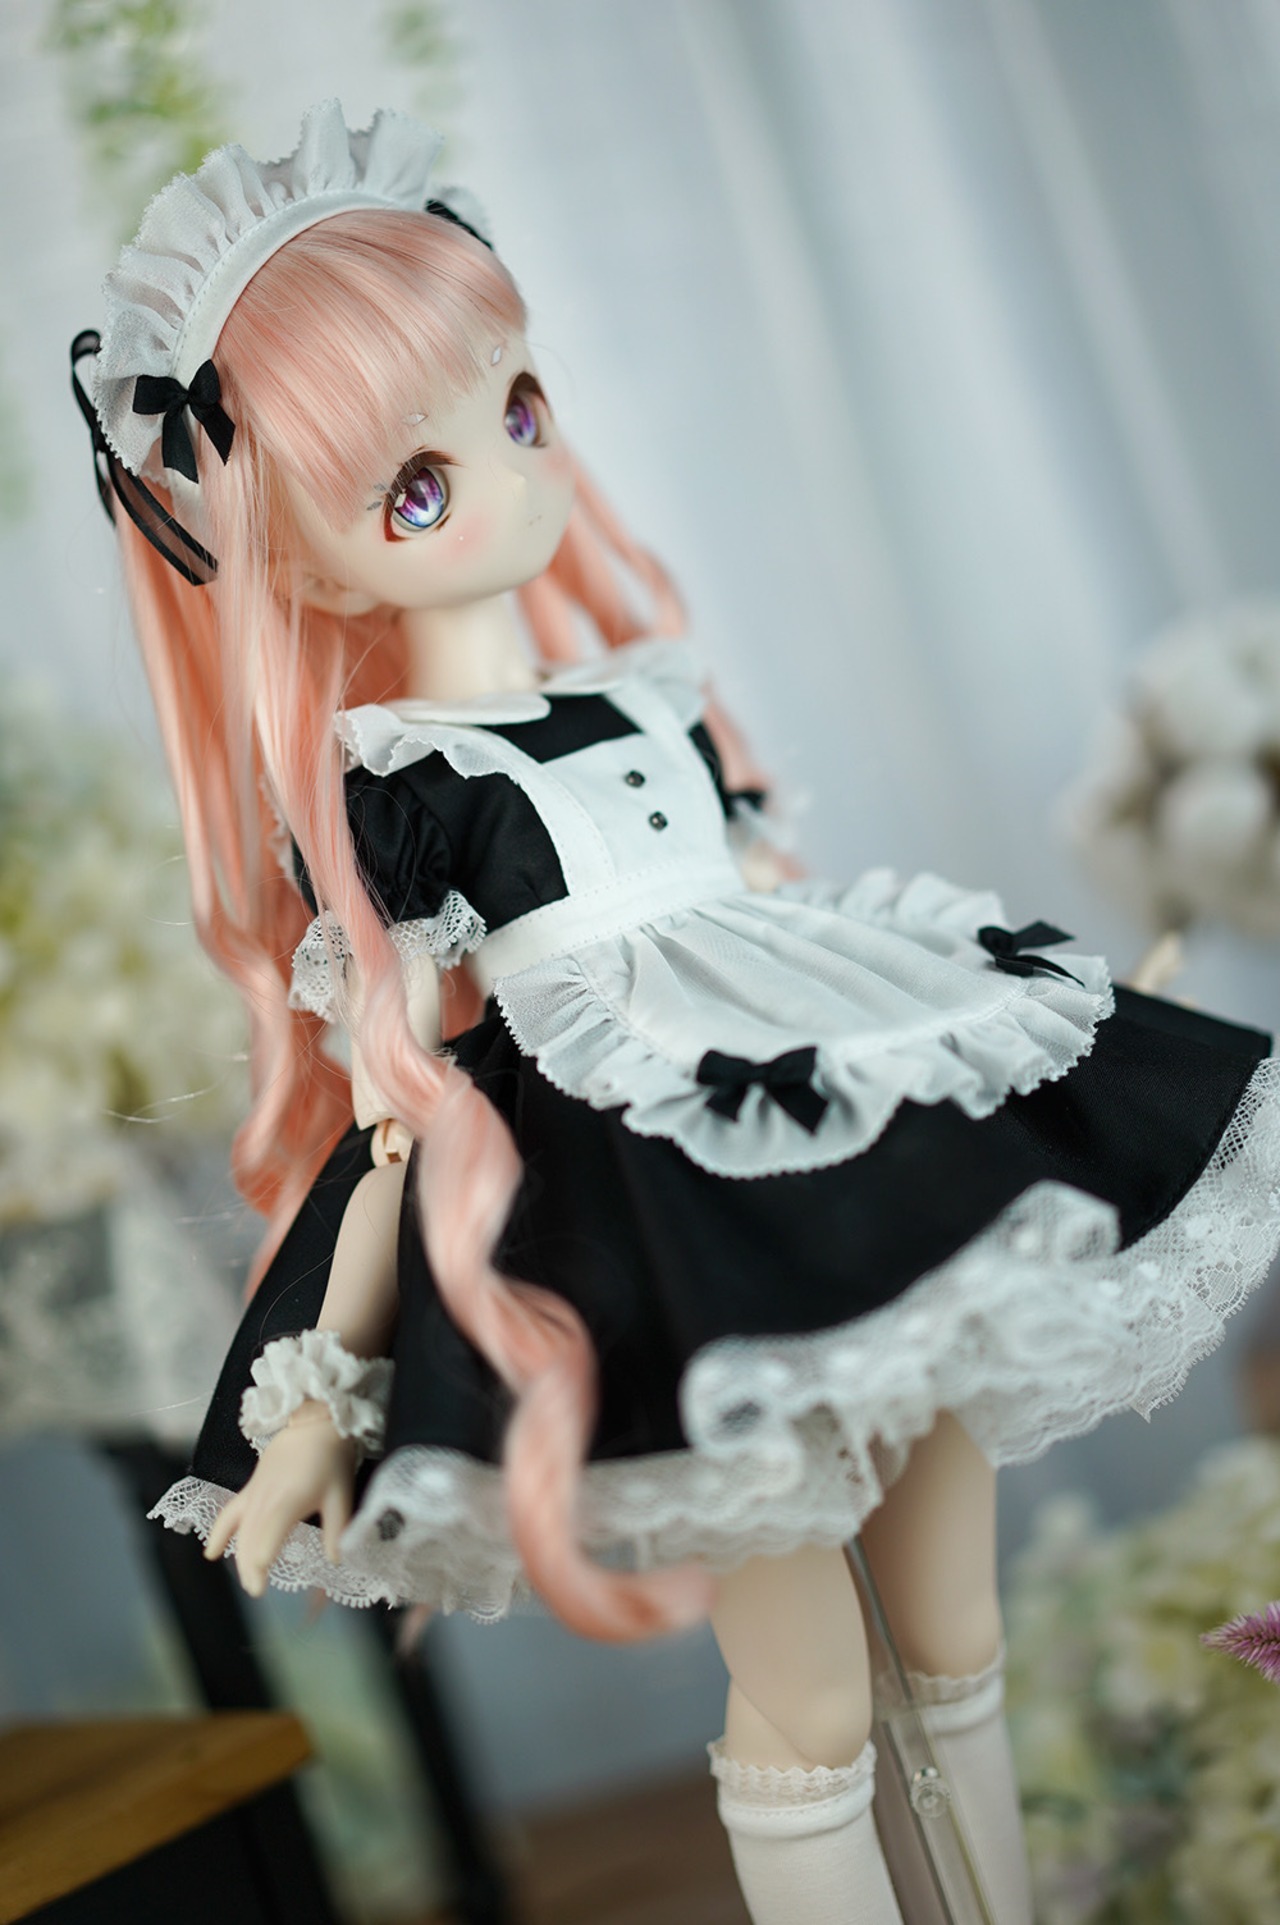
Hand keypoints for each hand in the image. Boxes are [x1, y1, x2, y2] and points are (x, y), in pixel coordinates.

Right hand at [204, 1401, 357, 1596]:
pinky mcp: (250, 1488)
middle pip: (249, 1541)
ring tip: (247, 1579)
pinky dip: (219, 1533)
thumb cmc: (331, 1458)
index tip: (261, 1588)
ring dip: (239, 1557)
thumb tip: (336, 1560)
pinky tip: (211, 1553)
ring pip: (239, 1532)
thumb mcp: (341, 1494)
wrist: (315, 1422)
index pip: (266, 1541)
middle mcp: (265, 1500)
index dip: (261, 1566)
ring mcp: (254, 1493)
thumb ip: (336, 1530)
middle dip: (250, 1569)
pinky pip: (229, 1513)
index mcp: (288, 1502)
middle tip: (257, 1590)